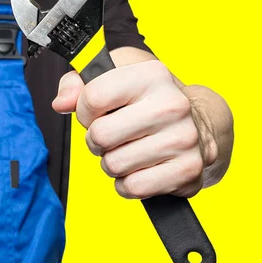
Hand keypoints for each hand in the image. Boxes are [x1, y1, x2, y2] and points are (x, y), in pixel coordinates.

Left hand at [52, 59, 217, 199]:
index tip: (97, 113)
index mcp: (151, 74)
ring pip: (114, 165)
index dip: (85, 111)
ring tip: (129, 151)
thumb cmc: (147, 103)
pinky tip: (141, 168)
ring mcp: (183, 139)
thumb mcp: (113, 80)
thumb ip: (78, 85)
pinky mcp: (188, 170)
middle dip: (97, 141)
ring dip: (113, 163)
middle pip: (100, 135)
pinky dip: (128, 184)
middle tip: (112, 136)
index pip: (92, 98)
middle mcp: (172, 104)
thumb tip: (61, 103)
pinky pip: (133, 187)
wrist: (200, 124)